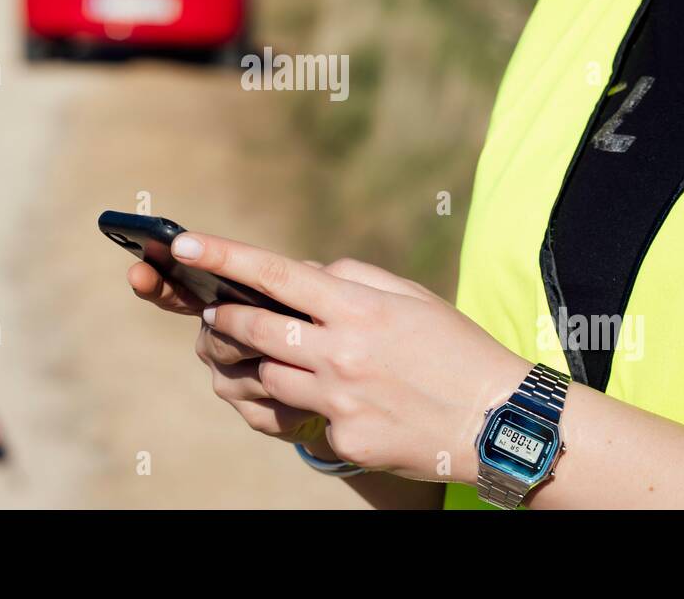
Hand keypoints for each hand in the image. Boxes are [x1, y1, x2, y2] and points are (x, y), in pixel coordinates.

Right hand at [126, 257, 329, 453]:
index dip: (156, 282)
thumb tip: (298, 271)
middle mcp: (214, 340)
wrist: (346, 383)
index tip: (138, 272)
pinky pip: (269, 406)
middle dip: (255, 331)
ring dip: (287, 365)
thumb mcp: (317, 289)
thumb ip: (299, 277)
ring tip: (315, 360)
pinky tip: (315, 393)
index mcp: (222, 302)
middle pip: (218, 336)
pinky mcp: (254, 414)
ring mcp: (229, 381)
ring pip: (248, 373)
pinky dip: (299, 397)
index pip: (177, 291)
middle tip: (291, 328)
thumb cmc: (323, 324)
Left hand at [167, 233, 529, 483]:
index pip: (275, 274)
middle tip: (216, 312)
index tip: (183, 244)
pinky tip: (354, 405)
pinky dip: (316, 406)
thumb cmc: (456, 349)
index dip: (223, 256)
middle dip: (226, 317)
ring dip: (270, 363)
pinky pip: (307, 418)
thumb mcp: (411, 297)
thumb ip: (353, 278)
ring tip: (298, 359)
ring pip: (271, 376)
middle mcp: (341, 352)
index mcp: (358, 308)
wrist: (500, 422)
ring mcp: (340, 401)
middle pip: (255, 328)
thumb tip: (306, 275)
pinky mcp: (346, 440)